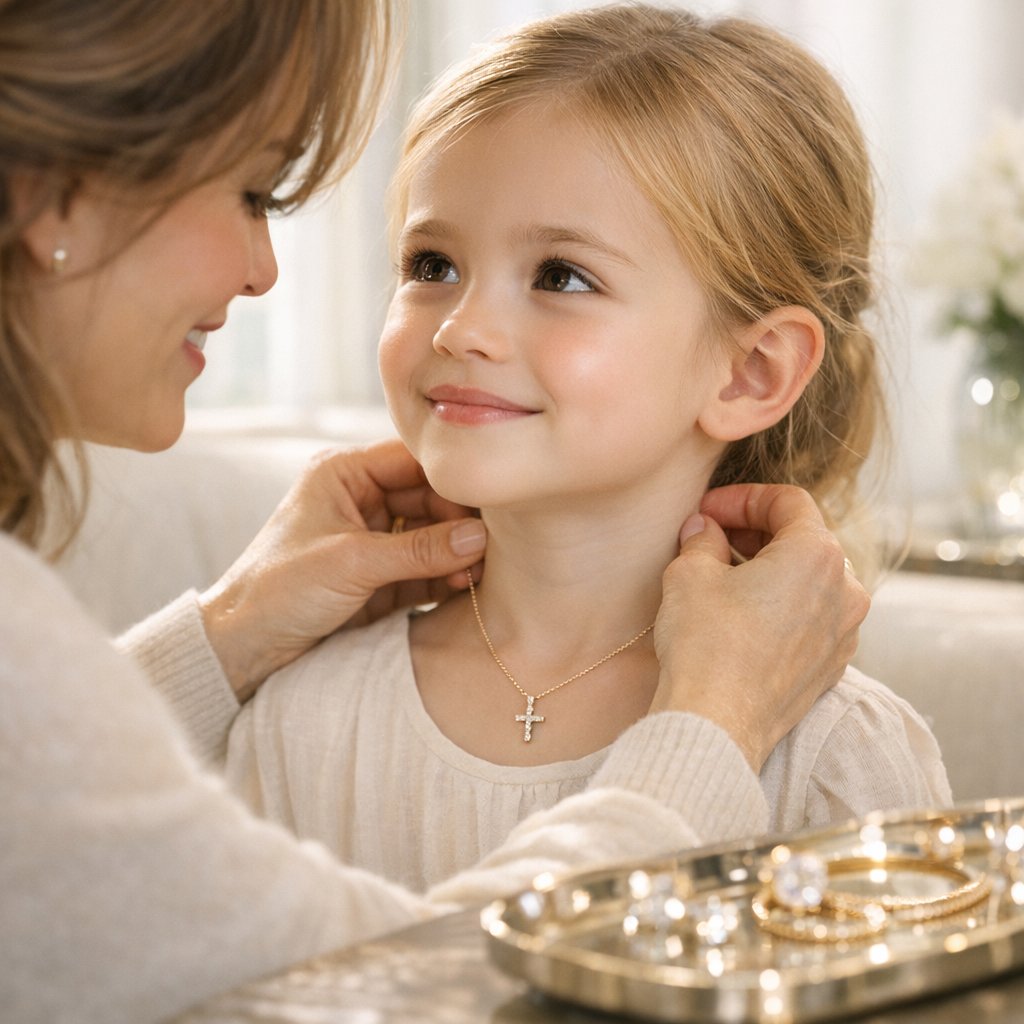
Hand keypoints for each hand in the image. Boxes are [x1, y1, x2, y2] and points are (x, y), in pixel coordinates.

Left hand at [198, 439, 486, 700]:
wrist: (242, 648)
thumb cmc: (277, 589)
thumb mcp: (350, 563)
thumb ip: (418, 550)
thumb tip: (479, 538)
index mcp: (344, 474)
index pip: (414, 461)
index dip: (452, 479)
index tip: (489, 500)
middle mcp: (362, 500)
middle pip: (431, 499)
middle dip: (460, 522)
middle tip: (490, 546)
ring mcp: (373, 540)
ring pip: (433, 536)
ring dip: (457, 553)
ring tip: (482, 571)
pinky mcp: (381, 578)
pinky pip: (426, 570)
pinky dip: (447, 578)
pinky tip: (467, 587)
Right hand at [649, 484, 868, 771]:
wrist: (716, 722)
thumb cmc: (706, 644)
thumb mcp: (690, 573)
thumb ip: (701, 538)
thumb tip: (703, 528)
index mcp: (818, 554)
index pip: (787, 501)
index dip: (743, 498)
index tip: (709, 510)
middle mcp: (846, 590)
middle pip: (805, 539)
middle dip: (756, 533)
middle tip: (712, 539)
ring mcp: (845, 632)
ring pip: (812, 580)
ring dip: (771, 570)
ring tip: (725, 578)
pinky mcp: (832, 666)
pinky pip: (813, 618)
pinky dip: (783, 606)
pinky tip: (743, 617)